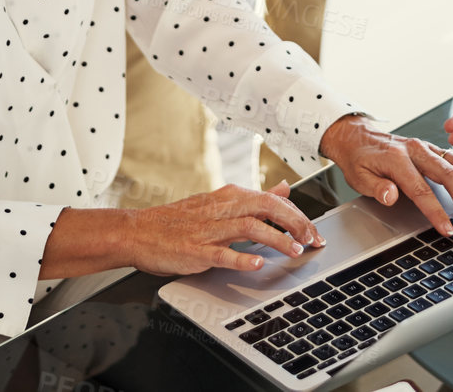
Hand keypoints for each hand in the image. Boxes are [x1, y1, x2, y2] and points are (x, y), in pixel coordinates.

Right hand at [127, 181, 323, 274]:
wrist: (139, 231)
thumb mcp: (219, 202)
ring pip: (250, 228)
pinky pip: (222, 253)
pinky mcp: (196, 250)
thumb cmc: (179, 220)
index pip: (272, 199)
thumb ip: (254, 197)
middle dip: (295, 222)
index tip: (313, 230)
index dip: (298, 214)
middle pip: (267, 207)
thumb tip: (283, 188)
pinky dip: (241, 259)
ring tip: (295, 250)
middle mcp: (221, 208)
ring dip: (277, 240)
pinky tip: (257, 265)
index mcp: (229, 196)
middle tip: (313, 239)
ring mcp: (208, 230)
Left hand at [320, 113, 452, 236]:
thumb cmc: (359, 159)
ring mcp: (428, 148)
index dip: (436, 211)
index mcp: (397, 158)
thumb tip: (390, 196)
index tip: (448, 229)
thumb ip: (375, 187)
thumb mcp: (358, 177)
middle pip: (449, 174)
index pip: (421, 189)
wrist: (357, 137)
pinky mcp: (434, 150)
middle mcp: (416, 149)